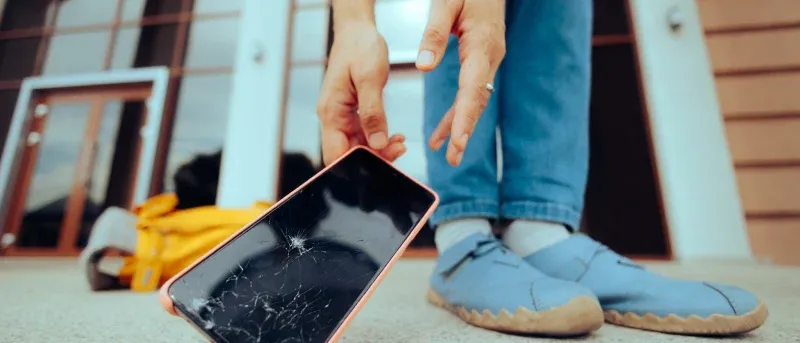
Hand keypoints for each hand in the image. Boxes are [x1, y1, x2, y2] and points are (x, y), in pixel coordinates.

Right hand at [317, 22, 406, 165]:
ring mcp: (341, 116)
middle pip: (348, 154)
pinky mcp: (351, 113)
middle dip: (373, 159)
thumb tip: (378, 143)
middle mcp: (333, 118)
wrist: (358, 31)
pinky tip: (395, 137)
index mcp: (331, 112)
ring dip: (379, 149)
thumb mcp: (370, 78)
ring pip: (357, 147)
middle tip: (399, 150)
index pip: (336, 154)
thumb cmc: (360, 48)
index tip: (382, 163)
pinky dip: (379, 139)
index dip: (356, 166)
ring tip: (401, 144)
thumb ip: (373, 112)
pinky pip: (363, 135)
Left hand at [416, 0, 505, 165]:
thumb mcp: (445, 2)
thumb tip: (423, 66)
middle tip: (453, 159)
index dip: (465, 117)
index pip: (473, 88)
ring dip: (461, 126)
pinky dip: (459, 111)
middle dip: (465, 131)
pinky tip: (445, 130)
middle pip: (478, 101)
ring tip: (447, 152)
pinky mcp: (482, 60)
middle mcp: (490, 57)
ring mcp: (489, 60)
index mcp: (482, 45)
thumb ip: (433, 34)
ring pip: (475, 99)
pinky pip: (472, 91)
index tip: (458, 141)